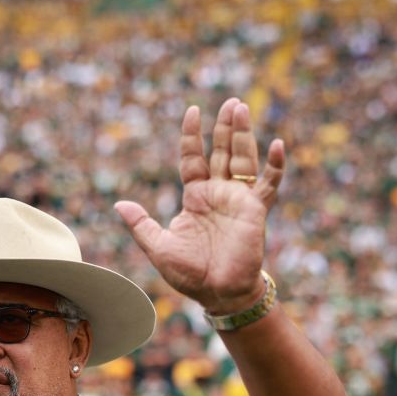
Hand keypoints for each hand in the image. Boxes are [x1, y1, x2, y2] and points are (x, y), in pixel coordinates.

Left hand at [114, 99, 284, 313]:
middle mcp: (218, 193)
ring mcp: (238, 199)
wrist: (218, 293)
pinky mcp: (255, 210)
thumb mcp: (159, 247)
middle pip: (222, 151)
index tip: (193, 110)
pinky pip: (269, 183)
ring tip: (242, 108)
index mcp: (196, 197)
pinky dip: (275, 165)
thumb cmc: (190, 274)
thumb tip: (119, 204)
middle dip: (225, 127)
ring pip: (244, 158)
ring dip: (243, 134)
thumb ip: (141, 224)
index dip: (192, 135)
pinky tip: (277, 144)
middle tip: (230, 101)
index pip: (193, 158)